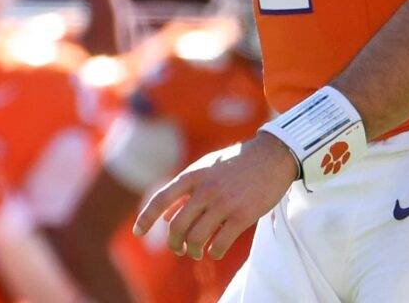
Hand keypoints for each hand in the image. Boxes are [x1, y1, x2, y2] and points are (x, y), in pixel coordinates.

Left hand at [132, 131, 296, 260]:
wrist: (271, 156)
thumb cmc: (235, 163)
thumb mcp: (205, 169)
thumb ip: (185, 192)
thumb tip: (164, 218)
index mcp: (193, 175)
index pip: (161, 199)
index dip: (146, 218)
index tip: (137, 233)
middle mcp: (205, 189)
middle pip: (177, 226)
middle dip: (174, 243)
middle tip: (179, 249)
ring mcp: (223, 203)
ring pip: (196, 238)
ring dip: (193, 251)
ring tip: (197, 252)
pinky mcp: (242, 216)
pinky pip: (219, 244)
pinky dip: (214, 252)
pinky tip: (215, 251)